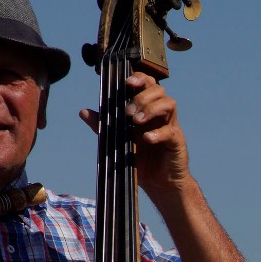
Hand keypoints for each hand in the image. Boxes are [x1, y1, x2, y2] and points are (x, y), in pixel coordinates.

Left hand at [79, 72, 187, 195]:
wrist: (159, 183)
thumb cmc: (140, 160)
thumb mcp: (118, 141)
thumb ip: (103, 126)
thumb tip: (83, 112)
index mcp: (146, 109)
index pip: (147, 85)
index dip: (139, 78)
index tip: (126, 82)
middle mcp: (160, 114)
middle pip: (158, 90)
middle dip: (141, 96)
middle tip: (127, 112)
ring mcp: (170, 126)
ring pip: (169, 103)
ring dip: (151, 108)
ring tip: (136, 121)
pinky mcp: (177, 141)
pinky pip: (170, 131)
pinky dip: (158, 133)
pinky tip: (147, 139)